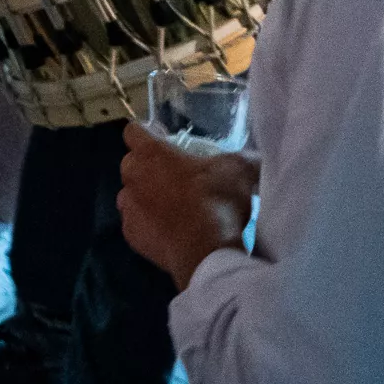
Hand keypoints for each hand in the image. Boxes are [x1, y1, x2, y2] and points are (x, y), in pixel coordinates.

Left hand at [119, 123, 256, 288]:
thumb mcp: (238, 171)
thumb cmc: (217, 201)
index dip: (148, 133)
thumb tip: (255, 157)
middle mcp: (131, 176)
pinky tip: (169, 229)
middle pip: (132, 163)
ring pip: (130, 193)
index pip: (134, 131)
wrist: (206, 252)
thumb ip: (240, 159)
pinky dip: (147, 222)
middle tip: (176, 175)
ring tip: (173, 204)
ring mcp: (128, 206)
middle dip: (149, 165)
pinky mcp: (130, 233)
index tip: (164, 140)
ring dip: (146, 194)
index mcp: (150, 153)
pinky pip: (135, 221)